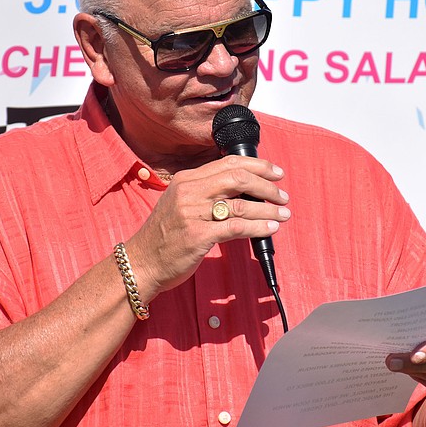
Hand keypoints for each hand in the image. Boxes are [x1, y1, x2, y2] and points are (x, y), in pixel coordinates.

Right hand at [125, 155, 290, 297]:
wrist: (142, 263)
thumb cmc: (165, 236)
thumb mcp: (181, 204)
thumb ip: (207, 194)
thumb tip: (246, 192)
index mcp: (186, 179)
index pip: (228, 163)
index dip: (258, 166)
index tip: (276, 173)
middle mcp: (189, 191)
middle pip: (238, 178)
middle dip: (267, 186)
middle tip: (283, 195)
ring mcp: (192, 213)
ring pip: (241, 203)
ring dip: (268, 209)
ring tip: (283, 214)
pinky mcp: (198, 235)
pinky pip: (236, 227)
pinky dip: (258, 227)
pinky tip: (270, 228)